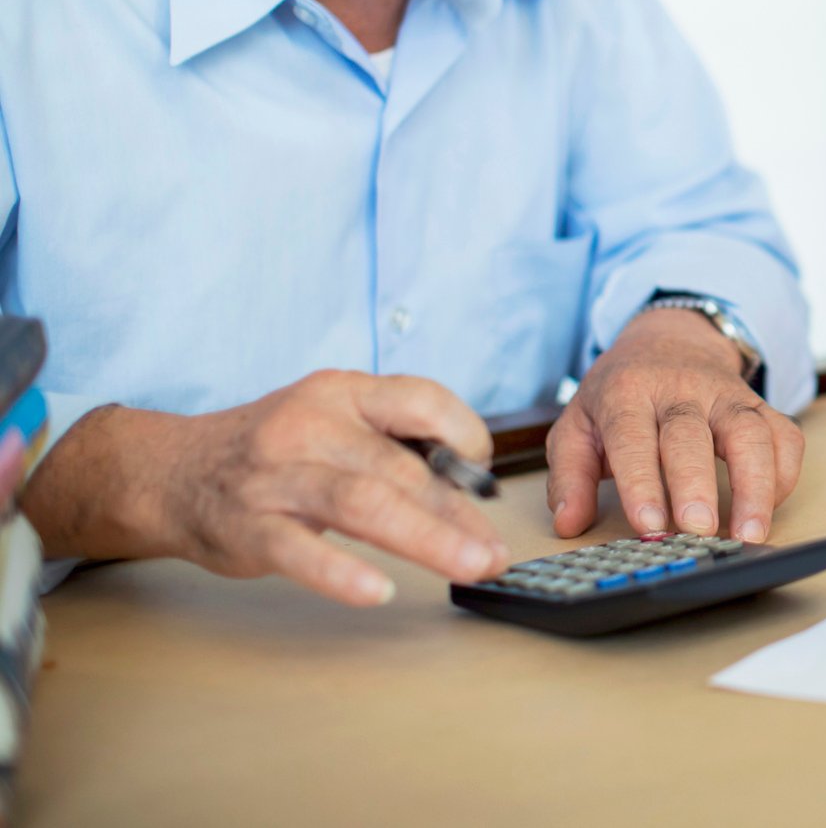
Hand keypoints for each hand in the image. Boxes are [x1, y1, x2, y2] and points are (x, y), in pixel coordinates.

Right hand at [149, 370, 508, 605]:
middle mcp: (311, 425)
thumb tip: (472, 484)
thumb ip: (394, 441)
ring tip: (471, 567)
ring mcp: (276, 477)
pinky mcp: (247, 527)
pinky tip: (378, 591)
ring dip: (427, 538)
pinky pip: (299, 550)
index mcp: (344, 392)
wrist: (171, 471)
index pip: (424, 400)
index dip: (466, 437)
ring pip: (363, 503)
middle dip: (460, 513)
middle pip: (402, 468)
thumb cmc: (275, 448)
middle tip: (495, 551)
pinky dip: (341, 572)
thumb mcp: (334, 418)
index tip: (483, 478)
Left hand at [546, 308, 801, 542]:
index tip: (649, 524)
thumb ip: (570, 475)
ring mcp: (726, 396)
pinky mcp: (760, 404)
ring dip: (755, 484)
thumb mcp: (578, 424)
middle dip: (697, 485)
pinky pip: (784, 435)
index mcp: (627, 393)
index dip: (642, 482)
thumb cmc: (622, 392)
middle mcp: (680, 390)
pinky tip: (769, 506)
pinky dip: (783, 474)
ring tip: (750, 534)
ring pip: (750, 433)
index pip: (633, 437)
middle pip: (692, 434)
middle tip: (699, 531)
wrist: (669, 339)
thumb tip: (569, 523)